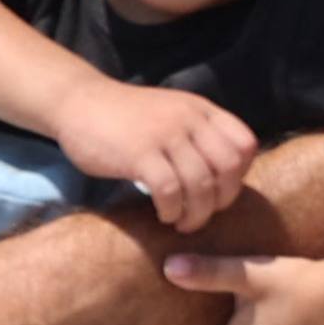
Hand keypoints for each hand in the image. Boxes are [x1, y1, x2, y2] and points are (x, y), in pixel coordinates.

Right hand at [48, 77, 259, 233]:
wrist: (78, 103)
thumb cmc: (125, 117)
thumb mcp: (170, 112)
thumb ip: (196, 134)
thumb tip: (221, 176)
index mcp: (200, 109)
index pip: (245, 143)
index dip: (240, 174)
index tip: (220, 189)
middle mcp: (188, 119)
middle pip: (229, 167)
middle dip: (223, 200)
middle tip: (204, 213)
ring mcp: (164, 135)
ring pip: (201, 184)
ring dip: (196, 213)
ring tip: (182, 222)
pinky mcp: (139, 154)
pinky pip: (170, 190)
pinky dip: (172, 210)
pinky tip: (164, 214)